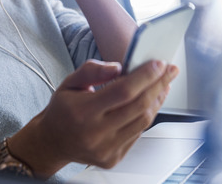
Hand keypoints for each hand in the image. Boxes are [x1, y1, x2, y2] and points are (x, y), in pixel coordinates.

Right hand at [7, 59, 178, 177]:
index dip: (145, 76)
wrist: (53, 142)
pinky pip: (137, 133)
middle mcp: (95, 133)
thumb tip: (118, 66)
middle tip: (169, 70)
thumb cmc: (63, 110)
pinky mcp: (113, 158)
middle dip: (158, 85)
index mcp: (83, 112)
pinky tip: (151, 101)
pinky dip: (147, 115)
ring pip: (143, 121)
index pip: (123, 91)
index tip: (159, 63)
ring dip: (157, 100)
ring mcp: (106, 149)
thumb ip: (91, 70)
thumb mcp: (69, 82)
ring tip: (163, 84)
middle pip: (138, 106)